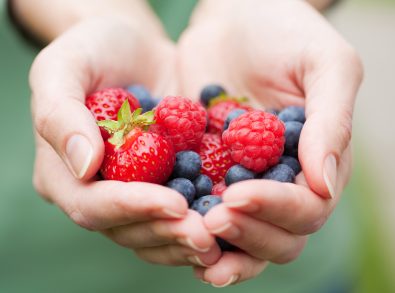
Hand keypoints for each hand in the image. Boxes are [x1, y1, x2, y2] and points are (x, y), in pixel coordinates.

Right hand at [31, 17, 220, 266]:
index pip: (92, 204)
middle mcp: (97, 192)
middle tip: (206, 234)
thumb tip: (83, 166)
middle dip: (167, 232)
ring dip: (187, 239)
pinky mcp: (164, 185)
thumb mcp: (64, 67)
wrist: (136, 48)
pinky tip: (229, 226)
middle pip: (126, 229)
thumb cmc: (94, 49)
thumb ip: (61, 114)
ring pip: (155, 233)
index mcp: (63, 173)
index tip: (174, 204)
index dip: (132, 208)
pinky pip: (179, 216)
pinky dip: (202, 223)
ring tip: (221, 238)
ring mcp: (133, 193)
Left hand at [178, 0, 362, 285]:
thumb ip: (332, 122)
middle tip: (211, 220)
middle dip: (246, 234)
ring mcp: (242, 179)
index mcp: (316, 162)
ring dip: (218, 245)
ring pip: (239, 234)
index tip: (239, 195)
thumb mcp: (324, 65)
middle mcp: (281, 180)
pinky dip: (187, 225)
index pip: (307, 208)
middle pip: (276, 235)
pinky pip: (200, 208)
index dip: (276, 209)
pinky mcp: (207, 171)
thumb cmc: (284, 31)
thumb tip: (324, 184)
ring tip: (189, 238)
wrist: (233, 15)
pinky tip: (168, 226)